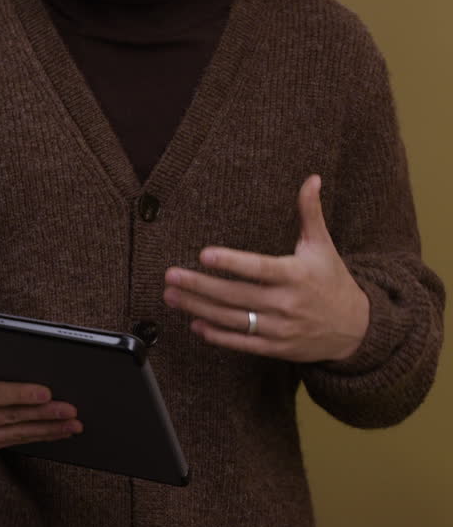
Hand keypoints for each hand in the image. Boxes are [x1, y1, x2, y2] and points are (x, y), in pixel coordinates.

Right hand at [0, 346, 80, 452]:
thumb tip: (29, 362)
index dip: (20, 394)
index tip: (47, 393)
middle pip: (8, 417)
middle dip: (43, 414)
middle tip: (71, 410)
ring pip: (13, 433)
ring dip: (46, 429)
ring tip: (72, 424)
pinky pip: (10, 441)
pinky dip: (35, 436)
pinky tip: (54, 431)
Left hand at [163, 175, 368, 362]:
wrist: (356, 328)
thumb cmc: (332, 280)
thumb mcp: (322, 246)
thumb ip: (310, 213)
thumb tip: (312, 178)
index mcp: (296, 275)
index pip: (259, 268)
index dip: (232, 262)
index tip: (204, 254)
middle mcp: (287, 303)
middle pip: (236, 295)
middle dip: (200, 286)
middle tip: (170, 276)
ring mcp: (280, 328)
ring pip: (233, 319)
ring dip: (199, 308)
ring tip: (171, 296)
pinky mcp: (276, 347)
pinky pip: (242, 343)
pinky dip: (217, 335)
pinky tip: (194, 324)